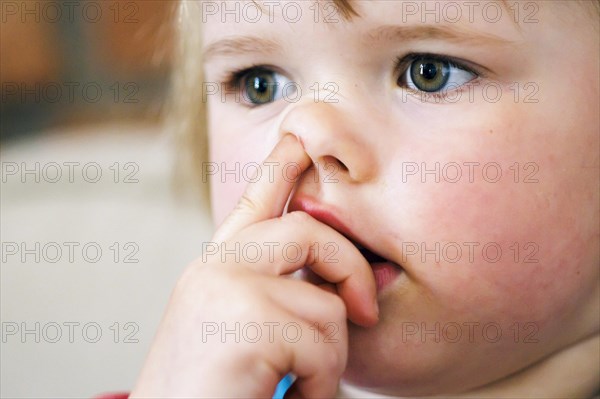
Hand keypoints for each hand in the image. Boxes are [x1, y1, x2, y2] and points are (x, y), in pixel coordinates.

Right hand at [130, 134, 377, 397]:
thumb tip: (342, 290)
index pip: (255, 201)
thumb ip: (277, 296)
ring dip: (328, 357)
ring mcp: (226, 288)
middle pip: (309, 232)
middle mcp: (217, 267)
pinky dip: (320, 383)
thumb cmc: (215, 389)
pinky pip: (322, 346)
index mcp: (218, 268)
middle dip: (351, 270)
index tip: (299, 132)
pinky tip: (289, 395)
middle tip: (366, 311)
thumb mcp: (241, 330)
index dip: (281, 165)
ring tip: (299, 383)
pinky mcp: (242, 321)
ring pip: (326, 304)